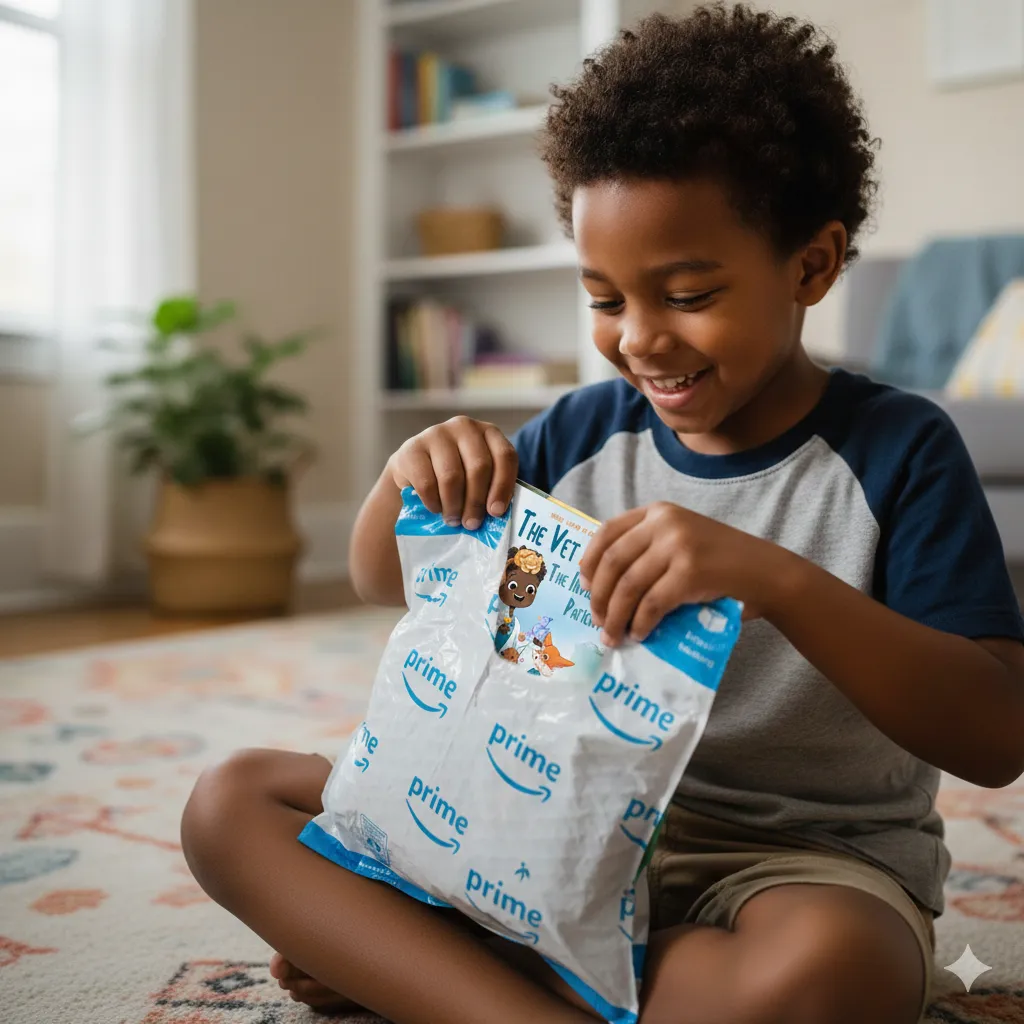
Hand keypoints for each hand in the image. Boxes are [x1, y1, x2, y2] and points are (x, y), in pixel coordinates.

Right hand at [388, 416, 517, 529]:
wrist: (414, 471)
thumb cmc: (456, 478)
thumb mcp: (479, 477)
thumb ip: (491, 488)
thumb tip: (497, 514)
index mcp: (488, 432)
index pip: (504, 456)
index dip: (502, 486)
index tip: (496, 512)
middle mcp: (464, 426)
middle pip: (479, 466)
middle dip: (476, 501)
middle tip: (471, 524)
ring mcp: (437, 433)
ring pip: (452, 476)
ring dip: (454, 505)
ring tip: (453, 520)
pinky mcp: (412, 448)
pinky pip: (427, 482)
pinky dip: (433, 502)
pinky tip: (436, 508)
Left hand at [579, 502, 780, 645]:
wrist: (767, 573)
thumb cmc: (720, 564)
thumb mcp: (680, 541)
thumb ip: (647, 550)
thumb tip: (601, 588)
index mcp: (658, 511)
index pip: (607, 532)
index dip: (590, 561)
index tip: (583, 586)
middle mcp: (664, 522)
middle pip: (613, 562)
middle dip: (598, 596)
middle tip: (597, 621)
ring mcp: (677, 545)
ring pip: (628, 586)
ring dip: (615, 616)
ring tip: (613, 636)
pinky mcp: (690, 572)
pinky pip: (651, 603)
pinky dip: (640, 623)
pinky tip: (640, 635)